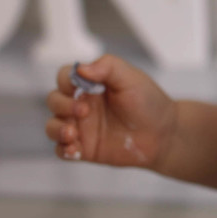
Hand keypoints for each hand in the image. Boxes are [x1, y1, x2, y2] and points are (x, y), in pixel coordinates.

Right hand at [43, 54, 176, 168]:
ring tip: (72, 134)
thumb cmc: (148, 102)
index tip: (78, 86)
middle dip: (61, 105)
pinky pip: (62, 150)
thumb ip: (107, 67)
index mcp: (92, 85)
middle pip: (54, 100)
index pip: (65, 77)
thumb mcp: (131, 77)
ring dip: (56, 128)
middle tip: (83, 111)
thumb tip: (80, 68)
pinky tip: (75, 149)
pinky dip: (63, 149)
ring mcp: (82, 127)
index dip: (65, 80)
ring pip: (52, 126)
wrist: (164, 133)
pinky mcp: (85, 148)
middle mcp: (82, 104)